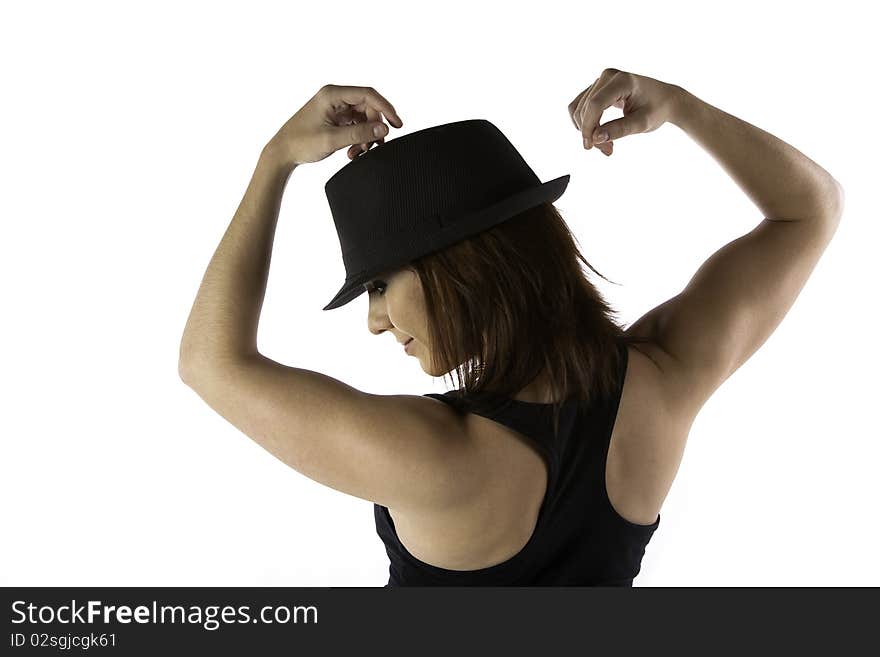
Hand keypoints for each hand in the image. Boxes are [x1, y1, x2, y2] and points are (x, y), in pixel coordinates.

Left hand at [264, 84, 402, 167]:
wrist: (282, 153)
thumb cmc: (300, 143)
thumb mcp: (332, 139)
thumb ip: (359, 133)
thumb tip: (383, 129)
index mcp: (331, 94)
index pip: (368, 94)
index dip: (386, 108)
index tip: (396, 124)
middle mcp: (334, 97)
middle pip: (367, 108)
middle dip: (373, 127)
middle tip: (373, 146)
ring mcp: (335, 108)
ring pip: (363, 118)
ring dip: (365, 136)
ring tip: (358, 152)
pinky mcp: (335, 119)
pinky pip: (355, 125)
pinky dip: (358, 138)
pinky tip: (353, 151)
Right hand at [568, 68, 681, 156]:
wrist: (665, 100)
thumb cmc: (657, 109)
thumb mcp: (642, 123)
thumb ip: (619, 129)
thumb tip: (596, 138)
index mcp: (622, 81)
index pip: (595, 103)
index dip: (588, 126)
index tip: (591, 146)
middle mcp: (608, 76)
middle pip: (585, 108)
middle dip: (590, 132)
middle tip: (607, 150)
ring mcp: (601, 81)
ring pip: (579, 109)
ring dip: (587, 130)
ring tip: (606, 145)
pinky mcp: (597, 88)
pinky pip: (580, 107)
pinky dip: (585, 124)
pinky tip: (598, 134)